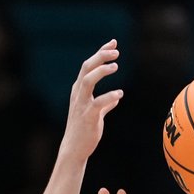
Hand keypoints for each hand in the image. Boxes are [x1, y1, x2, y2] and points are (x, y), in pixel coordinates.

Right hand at [59, 41, 123, 161]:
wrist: (74, 150)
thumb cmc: (84, 131)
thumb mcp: (95, 114)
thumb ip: (105, 105)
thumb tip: (116, 98)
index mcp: (79, 91)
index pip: (88, 66)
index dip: (100, 53)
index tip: (113, 43)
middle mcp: (78, 95)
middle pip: (86, 68)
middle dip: (100, 57)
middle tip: (116, 51)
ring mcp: (81, 105)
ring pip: (87, 81)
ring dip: (101, 71)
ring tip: (115, 66)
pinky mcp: (87, 117)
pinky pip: (97, 103)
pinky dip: (109, 96)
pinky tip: (119, 94)